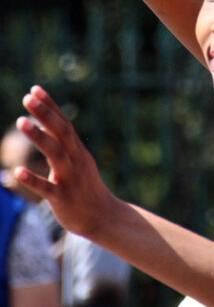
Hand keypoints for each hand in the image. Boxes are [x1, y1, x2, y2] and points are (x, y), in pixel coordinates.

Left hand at [15, 86, 114, 238]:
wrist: (103, 217)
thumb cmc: (86, 188)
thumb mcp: (79, 161)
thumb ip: (65, 144)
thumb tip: (50, 124)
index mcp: (77, 150)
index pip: (64, 122)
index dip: (50, 106)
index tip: (35, 89)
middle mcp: (75, 160)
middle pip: (61, 131)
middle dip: (45, 113)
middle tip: (27, 98)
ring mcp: (70, 178)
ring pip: (55, 153)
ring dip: (38, 136)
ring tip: (20, 121)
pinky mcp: (63, 198)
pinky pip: (47, 188)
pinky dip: (33, 179)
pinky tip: (16, 173)